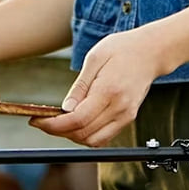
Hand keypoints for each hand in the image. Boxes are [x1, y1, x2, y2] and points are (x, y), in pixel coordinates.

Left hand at [30, 29, 165, 145]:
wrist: (151, 52)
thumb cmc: (122, 49)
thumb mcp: (95, 58)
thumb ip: (80, 87)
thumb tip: (65, 109)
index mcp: (109, 91)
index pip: (77, 120)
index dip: (54, 125)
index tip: (37, 121)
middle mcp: (119, 108)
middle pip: (83, 134)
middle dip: (58, 131)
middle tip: (43, 121)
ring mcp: (126, 115)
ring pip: (93, 140)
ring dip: (72, 136)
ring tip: (59, 122)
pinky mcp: (128, 118)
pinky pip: (103, 136)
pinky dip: (87, 135)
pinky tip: (76, 122)